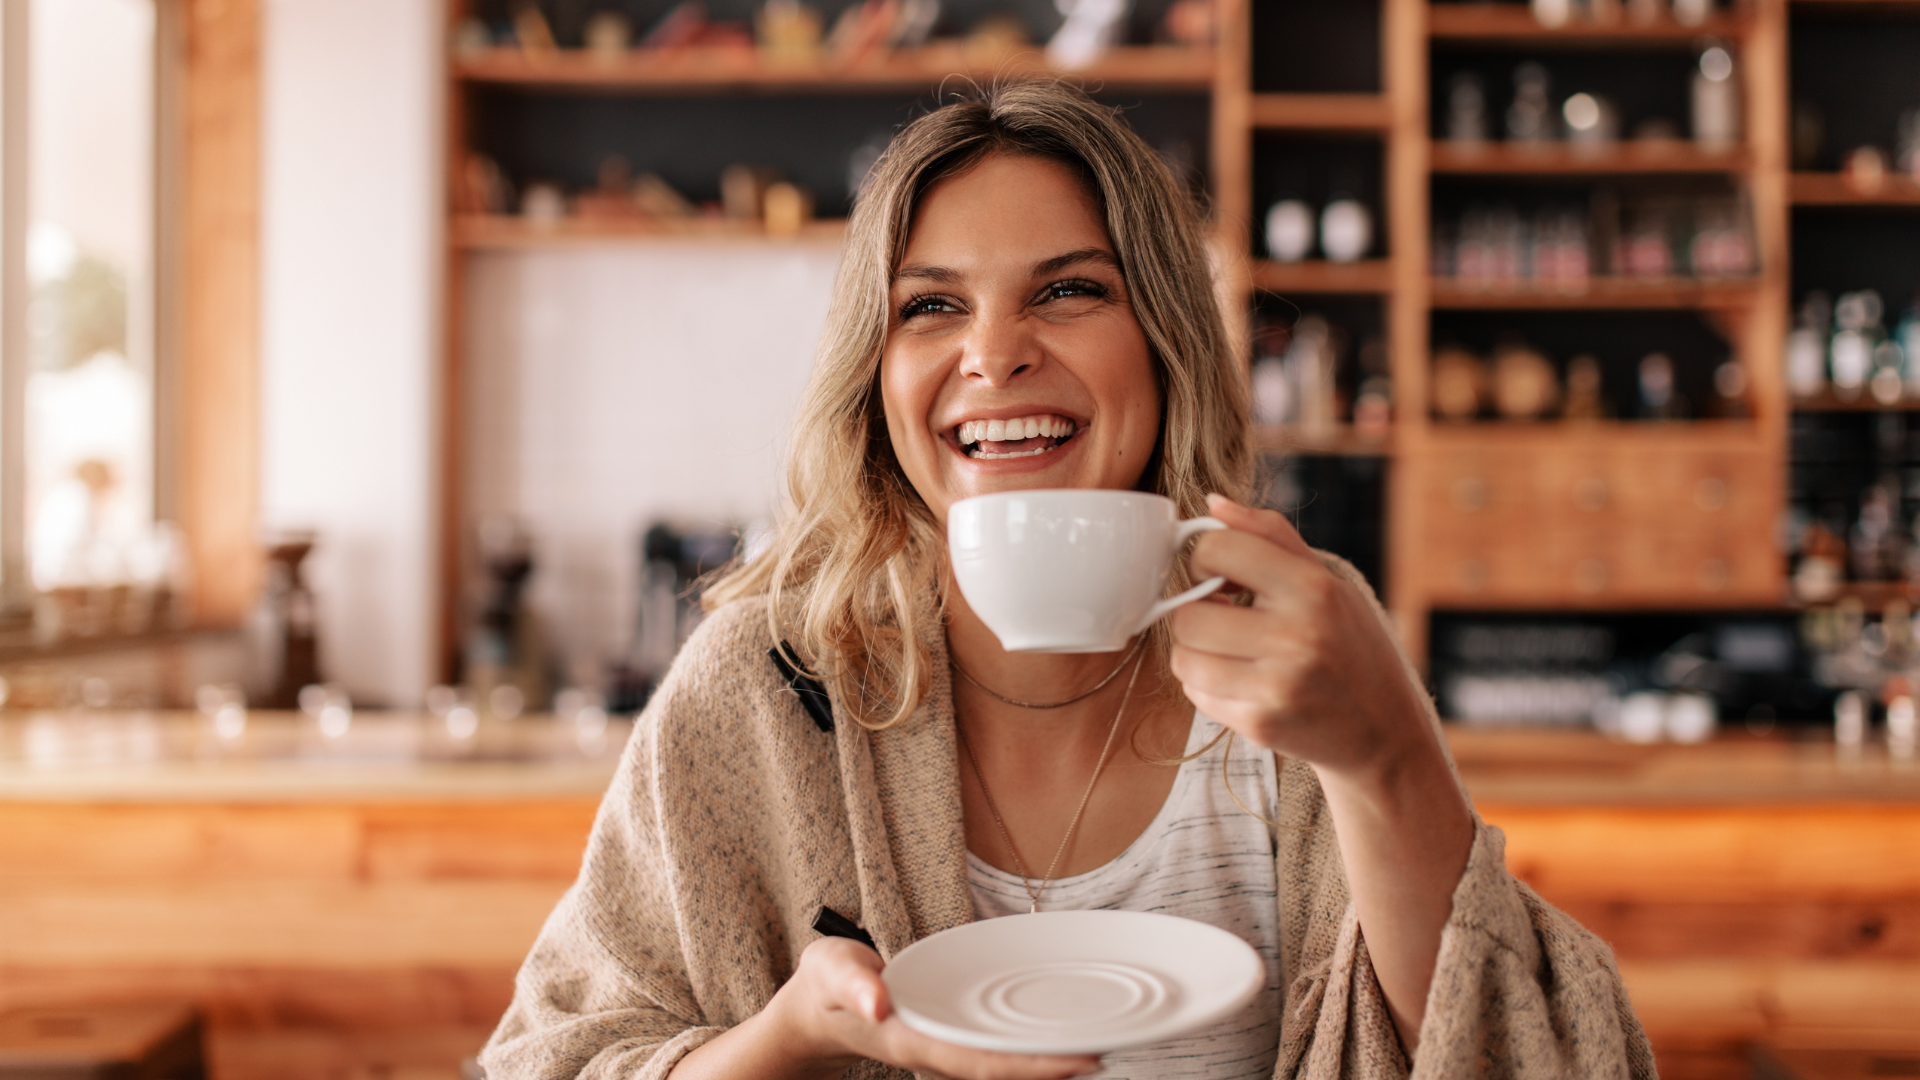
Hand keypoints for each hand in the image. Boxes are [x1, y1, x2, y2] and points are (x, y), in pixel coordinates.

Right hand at [762, 937, 1101, 1079]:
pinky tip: (1058, 1034)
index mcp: (915, 1040)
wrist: (815, 1011)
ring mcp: (944, 1049)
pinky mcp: (949, 1038)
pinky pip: (996, 1048)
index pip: (985, 1061)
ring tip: (1100, 1044)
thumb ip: (853, 983)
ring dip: (1047, 1059)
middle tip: (1111, 1051)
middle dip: (1055, 1066)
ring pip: (1004, 1063)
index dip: (1035, 1065)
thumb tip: (877, 1002)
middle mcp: (936, 1052)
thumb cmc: (827, 984)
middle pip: (1006, 1068)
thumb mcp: (831, 970)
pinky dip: (1028, 1047)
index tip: (1083, 1060)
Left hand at [1168, 494, 1433, 782]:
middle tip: (1222, 617)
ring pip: (1184, 658)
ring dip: (1196, 652)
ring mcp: (1276, 686)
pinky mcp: (1261, 724)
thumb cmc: (1352, 646)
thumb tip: (1212, 502)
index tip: (1219, 574)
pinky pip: (1196, 694)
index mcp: (1312, 589)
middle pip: (1189, 614)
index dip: (1205, 558)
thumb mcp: (1328, 581)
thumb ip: (1270, 535)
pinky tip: (1241, 680)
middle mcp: (1296, 637)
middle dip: (1196, 613)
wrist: (1384, 730)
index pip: (1218, 549)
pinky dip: (1207, 685)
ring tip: (1229, 650)